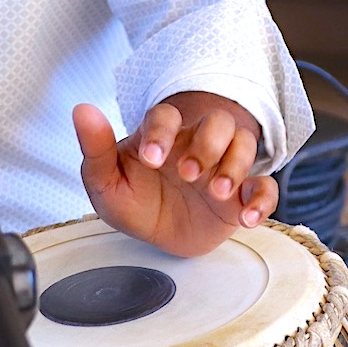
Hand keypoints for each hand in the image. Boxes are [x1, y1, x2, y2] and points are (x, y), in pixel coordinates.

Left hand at [75, 91, 276, 257]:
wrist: (160, 236)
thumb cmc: (135, 201)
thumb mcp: (105, 182)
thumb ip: (96, 149)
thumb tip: (82, 110)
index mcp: (163, 136)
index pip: (167, 116)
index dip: (162, 132)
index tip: (152, 161)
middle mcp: (197, 144)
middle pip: (218, 121)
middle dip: (208, 144)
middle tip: (188, 174)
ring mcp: (223, 167)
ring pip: (246, 144)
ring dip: (235, 165)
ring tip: (217, 192)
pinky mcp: (242, 194)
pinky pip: (266, 187)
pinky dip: (262, 200)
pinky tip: (246, 218)